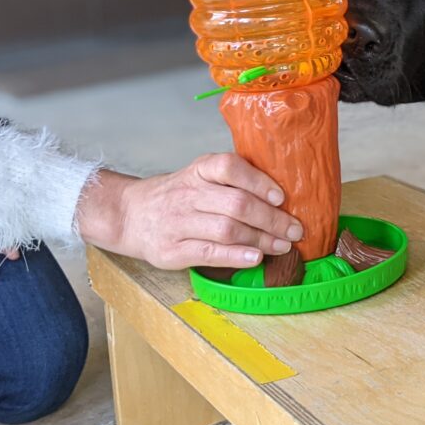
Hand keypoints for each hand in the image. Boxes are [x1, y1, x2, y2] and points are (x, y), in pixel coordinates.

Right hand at [78, 154, 303, 270]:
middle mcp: (189, 194)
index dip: (258, 181)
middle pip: (236, 203)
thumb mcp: (199, 177)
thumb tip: (281, 196)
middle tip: (295, 229)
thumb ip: (231, 181)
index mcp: (199, 171)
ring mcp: (179, 222)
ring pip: (227, 229)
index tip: (281, 196)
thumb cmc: (178, 196)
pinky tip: (256, 257)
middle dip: (272, 218)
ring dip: (261, 239)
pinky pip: (209, 252)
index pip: (230, 167)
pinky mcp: (172, 250)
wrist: (129, 215)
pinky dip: (236, 256)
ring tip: (283, 245)